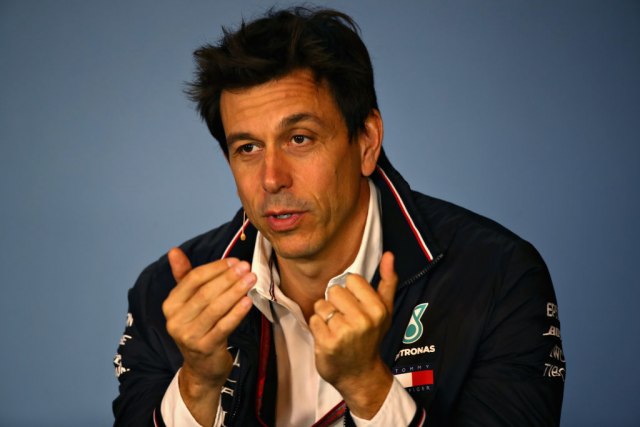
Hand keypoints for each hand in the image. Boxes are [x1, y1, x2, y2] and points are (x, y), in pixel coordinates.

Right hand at [162, 247, 255, 424]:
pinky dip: (237, 312)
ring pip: (216, 308)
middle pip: (205, 293)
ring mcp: (188, 336)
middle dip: (228, 278)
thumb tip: (173, 251)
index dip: (216, 268)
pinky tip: (248, 301)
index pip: (193, 279)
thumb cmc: (198, 325)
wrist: (202, 366)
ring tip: (251, 279)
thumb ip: (184, 276)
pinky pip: (224, 326)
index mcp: (170, 305)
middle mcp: (175, 320)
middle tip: (247, 268)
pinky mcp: (204, 348)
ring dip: (236, 291)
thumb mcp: (188, 302)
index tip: (235, 261)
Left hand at [309, 252, 397, 418]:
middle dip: (336, 303)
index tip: (355, 307)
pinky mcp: (327, 343)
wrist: (360, 375)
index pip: (351, 279)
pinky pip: (313, 319)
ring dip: (324, 315)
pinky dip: (317, 327)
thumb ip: (388, 281)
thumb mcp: (385, 310)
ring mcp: (344, 332)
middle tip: (345, 320)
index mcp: (377, 309)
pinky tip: (328, 338)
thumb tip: (389, 254)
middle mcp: (363, 320)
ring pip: (321, 304)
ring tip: (336, 329)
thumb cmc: (371, 338)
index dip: (350, 292)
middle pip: (334, 290)